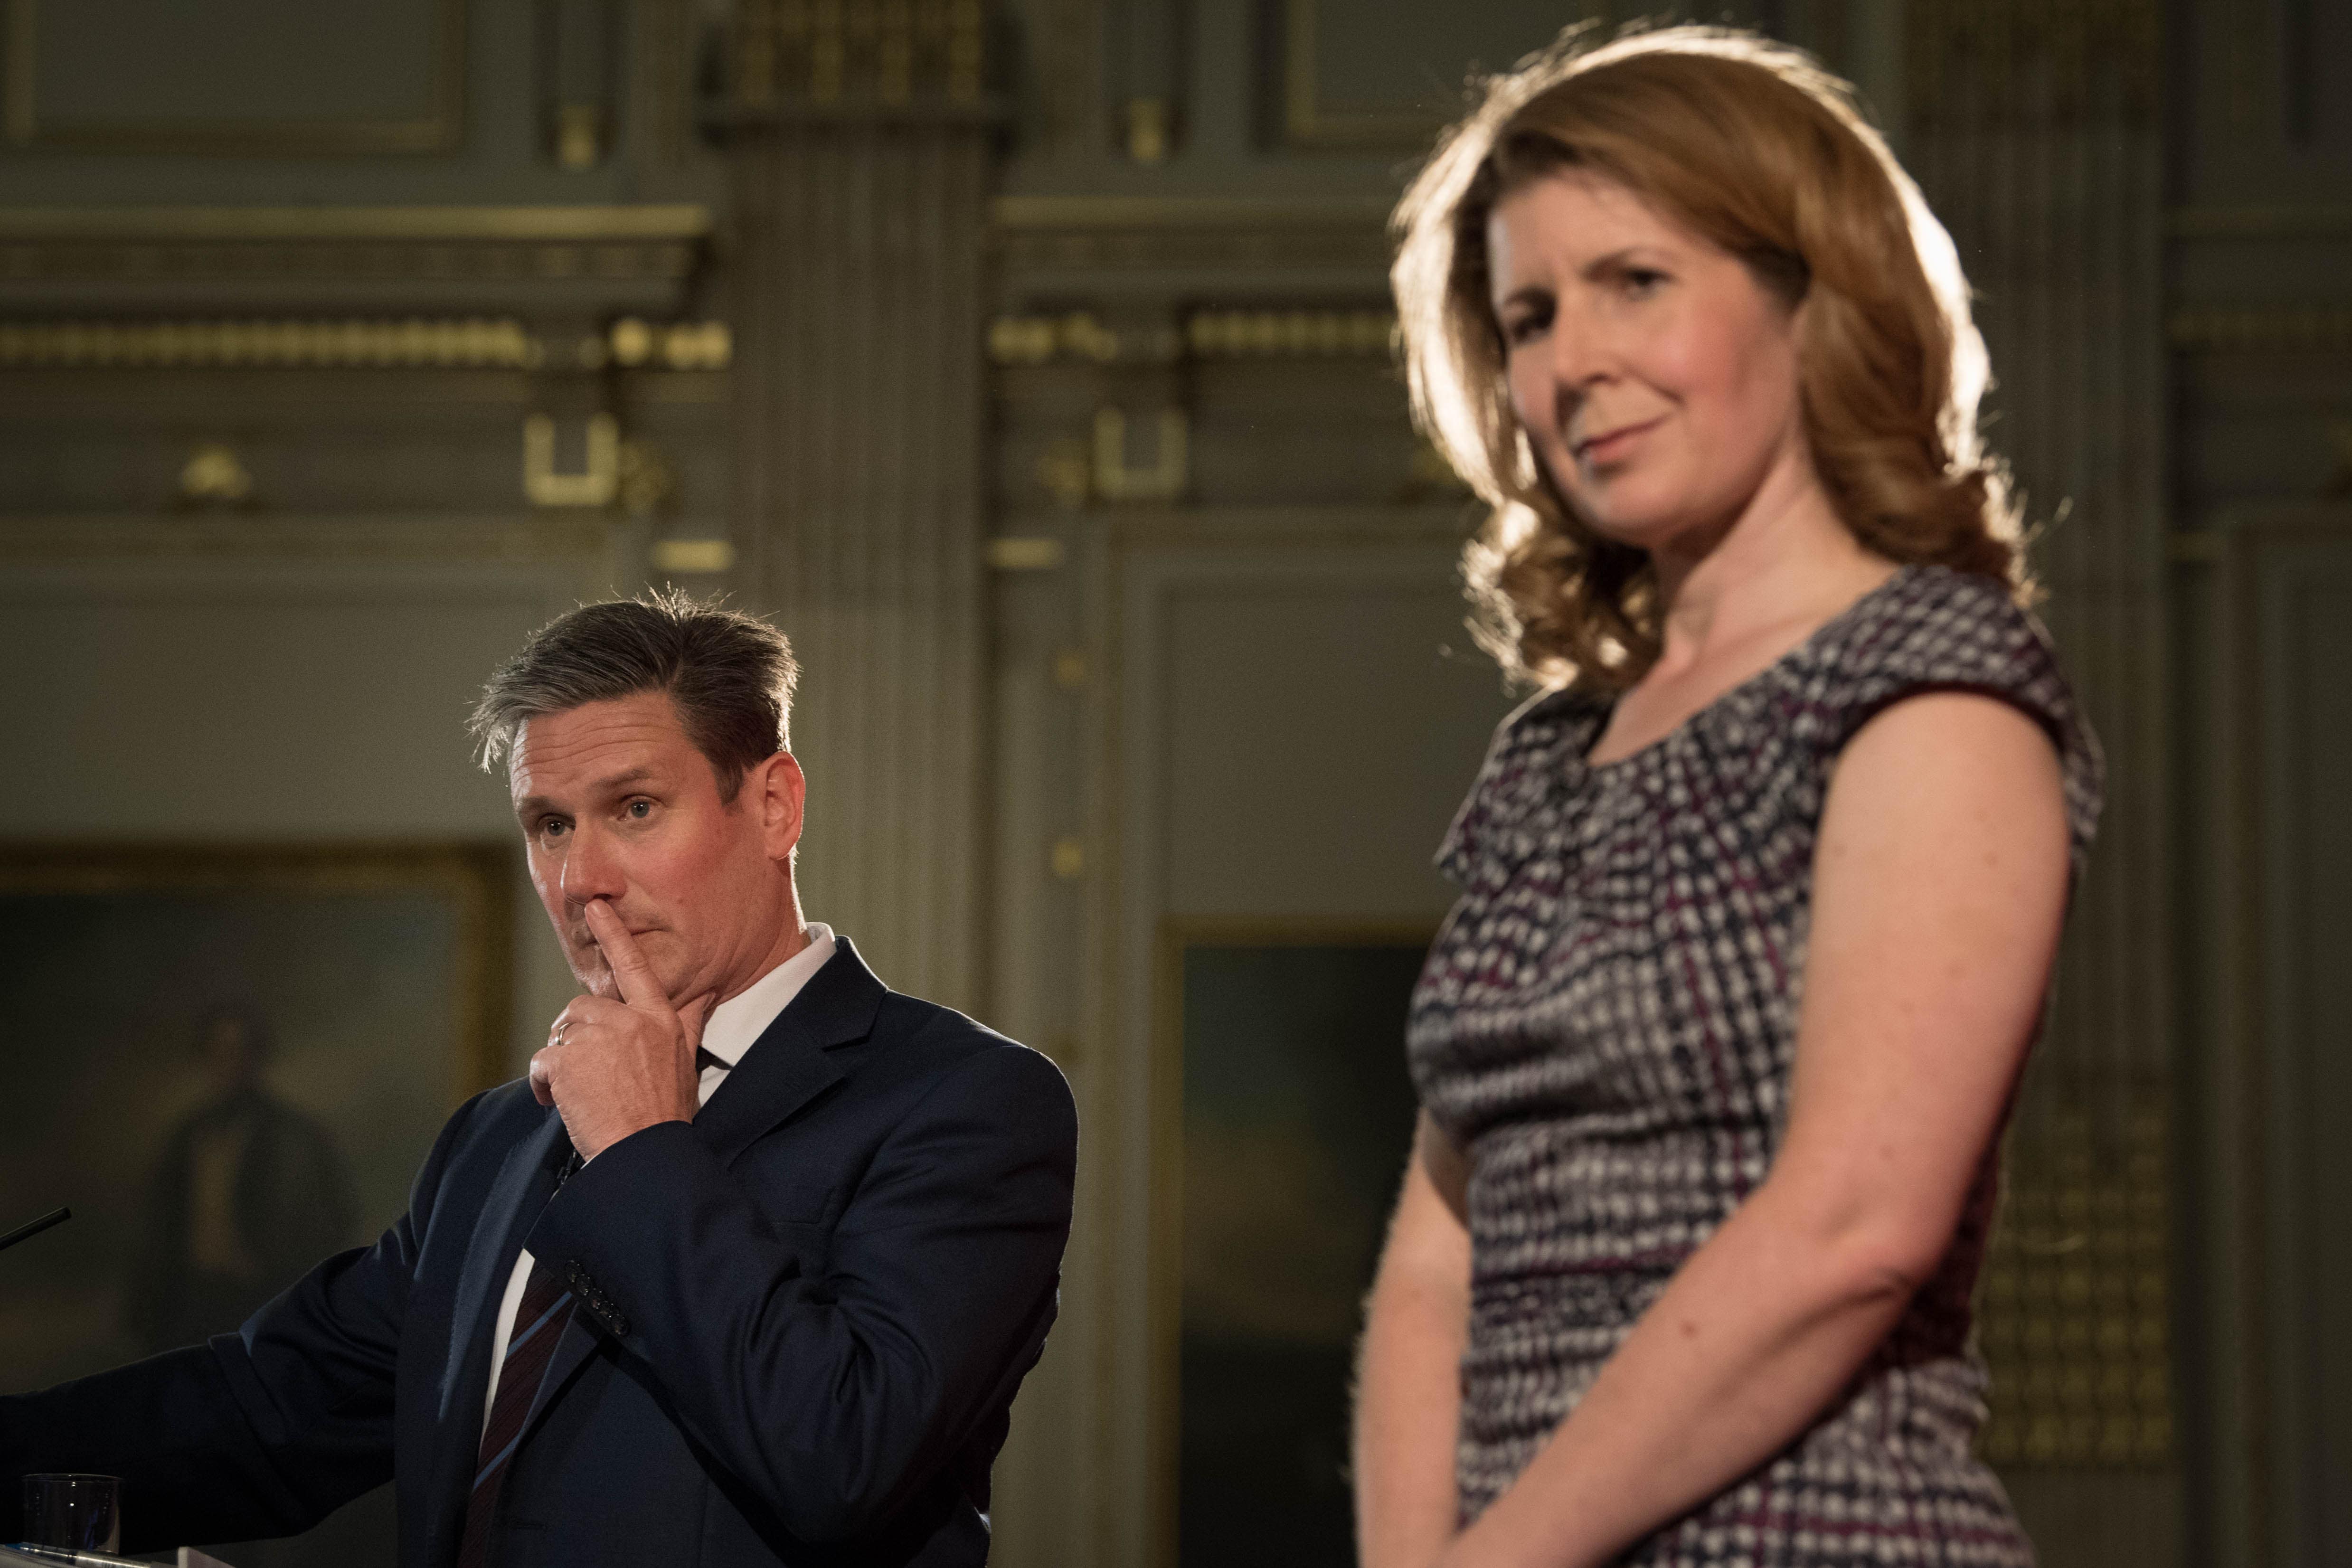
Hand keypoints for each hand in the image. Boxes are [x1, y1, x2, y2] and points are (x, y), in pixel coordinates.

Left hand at [530, 899, 714, 1159]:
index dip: (614, 935)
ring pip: (561, 1034)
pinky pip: (542, 1061)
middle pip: (583, 1007)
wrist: (644, 1153)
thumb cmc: (665, 1115)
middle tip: (586, 1072)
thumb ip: (688, 1021)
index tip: (595, 907)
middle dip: (577, 1036)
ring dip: (560, 1062)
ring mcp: (599, 1039)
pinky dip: (542, 1083)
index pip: (635, 967)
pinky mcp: (569, 1061)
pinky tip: (558, 1103)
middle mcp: (630, 1021)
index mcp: (660, 1019)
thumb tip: (704, 992)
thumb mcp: (686, 1062)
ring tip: (577, 1093)